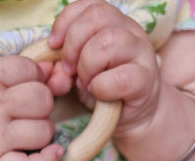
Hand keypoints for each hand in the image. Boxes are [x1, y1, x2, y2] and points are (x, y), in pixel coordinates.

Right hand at [0, 56, 62, 160]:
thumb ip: (20, 70)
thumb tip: (53, 70)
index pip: (29, 69)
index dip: (36, 75)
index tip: (27, 83)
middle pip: (42, 100)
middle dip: (43, 103)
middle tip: (30, 109)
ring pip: (43, 131)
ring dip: (44, 130)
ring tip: (31, 129)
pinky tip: (54, 152)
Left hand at [48, 0, 160, 136]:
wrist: (131, 116)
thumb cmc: (104, 90)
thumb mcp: (77, 75)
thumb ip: (60, 71)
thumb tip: (49, 74)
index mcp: (113, 23)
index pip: (89, 4)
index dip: (65, 21)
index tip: (53, 45)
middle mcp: (130, 31)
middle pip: (97, 16)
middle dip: (73, 44)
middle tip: (69, 70)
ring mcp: (141, 53)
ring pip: (108, 41)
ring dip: (87, 66)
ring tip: (85, 84)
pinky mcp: (145, 79)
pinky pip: (121, 77)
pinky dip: (102, 87)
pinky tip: (99, 93)